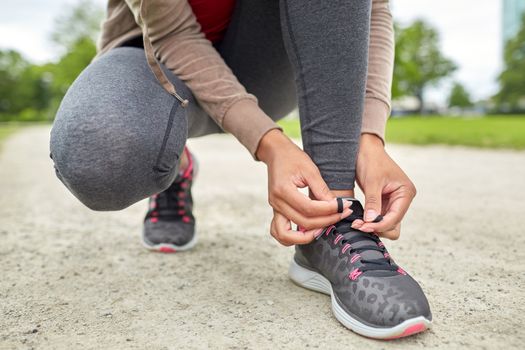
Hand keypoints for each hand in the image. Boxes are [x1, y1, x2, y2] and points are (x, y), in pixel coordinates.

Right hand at [256, 129, 352, 245]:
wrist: (276, 153)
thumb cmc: (293, 157)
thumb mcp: (310, 169)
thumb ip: (321, 189)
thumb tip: (335, 206)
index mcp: (283, 190)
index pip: (309, 208)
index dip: (329, 210)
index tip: (343, 206)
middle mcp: (276, 202)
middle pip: (302, 222)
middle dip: (326, 221)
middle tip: (342, 214)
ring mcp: (274, 209)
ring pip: (287, 235)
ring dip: (306, 236)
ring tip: (324, 228)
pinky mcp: (276, 211)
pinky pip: (279, 232)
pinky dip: (293, 237)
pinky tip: (309, 231)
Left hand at [352, 134, 416, 239]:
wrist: (365, 149)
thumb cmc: (371, 160)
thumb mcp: (372, 181)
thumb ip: (373, 202)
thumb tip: (371, 221)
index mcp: (406, 192)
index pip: (395, 217)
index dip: (379, 225)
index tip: (362, 226)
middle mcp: (403, 199)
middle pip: (393, 225)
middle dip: (377, 228)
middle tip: (358, 226)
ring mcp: (394, 202)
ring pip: (386, 224)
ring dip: (373, 226)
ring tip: (357, 223)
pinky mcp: (384, 202)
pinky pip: (379, 218)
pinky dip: (370, 221)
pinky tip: (358, 220)